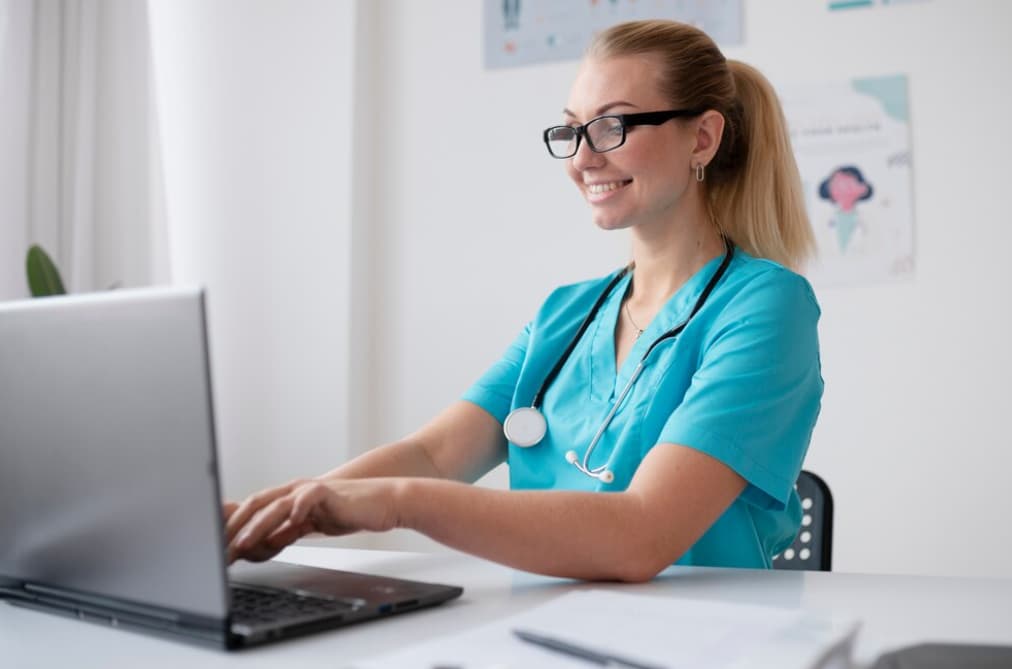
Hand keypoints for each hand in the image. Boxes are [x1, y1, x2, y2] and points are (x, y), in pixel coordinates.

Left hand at [224, 478, 402, 563]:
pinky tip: (289, 520)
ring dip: (256, 525)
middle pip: (255, 505)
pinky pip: (307, 498)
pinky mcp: (327, 492)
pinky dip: (296, 508)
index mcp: (286, 498)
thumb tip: (260, 546)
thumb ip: (285, 532)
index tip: (214, 548)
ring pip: (275, 504)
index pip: (251, 511)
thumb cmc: (347, 513)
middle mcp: (293, 491)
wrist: (382, 502)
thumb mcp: (309, 526)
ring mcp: (308, 490)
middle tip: (218, 549)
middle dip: (233, 527)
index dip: (230, 527)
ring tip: (242, 542)